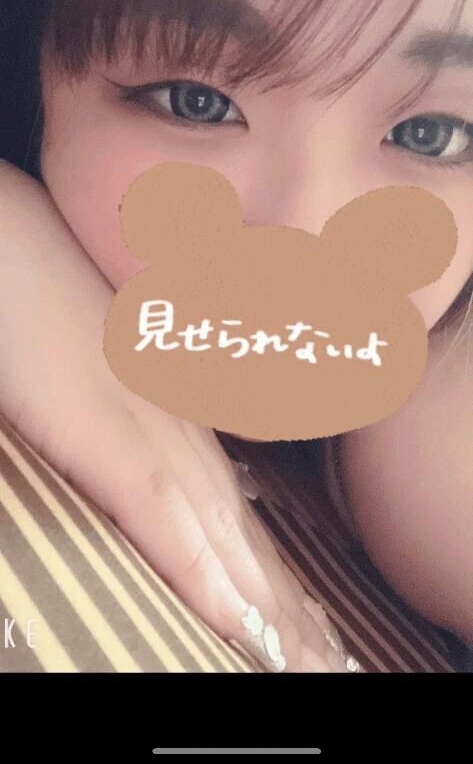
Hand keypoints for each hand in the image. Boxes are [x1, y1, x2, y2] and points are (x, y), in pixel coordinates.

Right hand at [0, 159, 359, 671]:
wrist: (14, 250)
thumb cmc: (44, 303)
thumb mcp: (101, 372)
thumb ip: (130, 414)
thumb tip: (138, 455)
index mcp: (173, 414)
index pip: (232, 507)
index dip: (263, 567)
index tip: (298, 618)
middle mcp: (177, 427)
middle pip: (242, 530)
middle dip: (281, 602)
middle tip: (319, 658)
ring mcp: (148, 429)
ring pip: (223, 536)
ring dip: (267, 605)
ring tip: (305, 660)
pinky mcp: (110, 436)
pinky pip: (166, 518)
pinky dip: (204, 573)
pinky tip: (237, 621)